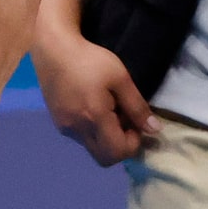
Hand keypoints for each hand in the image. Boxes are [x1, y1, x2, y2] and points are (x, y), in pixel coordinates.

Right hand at [30, 29, 159, 167]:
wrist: (54, 50)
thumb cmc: (90, 60)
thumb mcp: (120, 77)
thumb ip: (137, 106)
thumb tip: (154, 130)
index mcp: (94, 118)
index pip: (118, 152)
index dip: (133, 142)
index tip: (134, 120)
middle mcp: (78, 129)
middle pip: (105, 158)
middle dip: (120, 145)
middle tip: (123, 119)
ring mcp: (65, 128)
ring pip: (92, 148)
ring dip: (106, 138)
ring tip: (107, 109)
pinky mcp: (58, 123)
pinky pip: (81, 138)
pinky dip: (92, 131)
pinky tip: (91, 106)